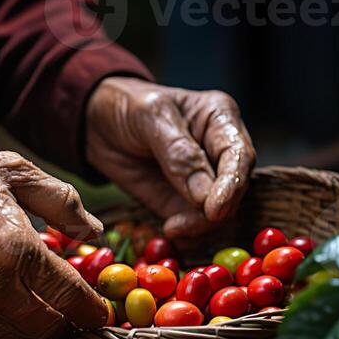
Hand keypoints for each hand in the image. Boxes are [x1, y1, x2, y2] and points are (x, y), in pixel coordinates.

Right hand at [0, 143, 108, 338]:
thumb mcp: (13, 171)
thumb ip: (62, 202)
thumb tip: (95, 232)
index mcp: (17, 249)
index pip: (72, 300)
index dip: (93, 311)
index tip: (99, 312)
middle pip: (50, 331)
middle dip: (65, 322)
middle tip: (66, 307)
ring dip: (32, 330)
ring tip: (32, 306)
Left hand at [86, 77, 255, 236]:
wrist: (98, 123)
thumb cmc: (128, 106)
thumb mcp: (151, 116)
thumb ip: (179, 153)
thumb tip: (205, 196)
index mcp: (220, 118)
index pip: (239, 155)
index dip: (232, 184)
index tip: (214, 209)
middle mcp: (219, 150)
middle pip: (235, 187)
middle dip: (216, 210)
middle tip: (185, 222)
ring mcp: (206, 179)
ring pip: (221, 211)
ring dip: (201, 226)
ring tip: (173, 227)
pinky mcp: (186, 202)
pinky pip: (197, 224)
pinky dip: (189, 233)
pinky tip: (171, 231)